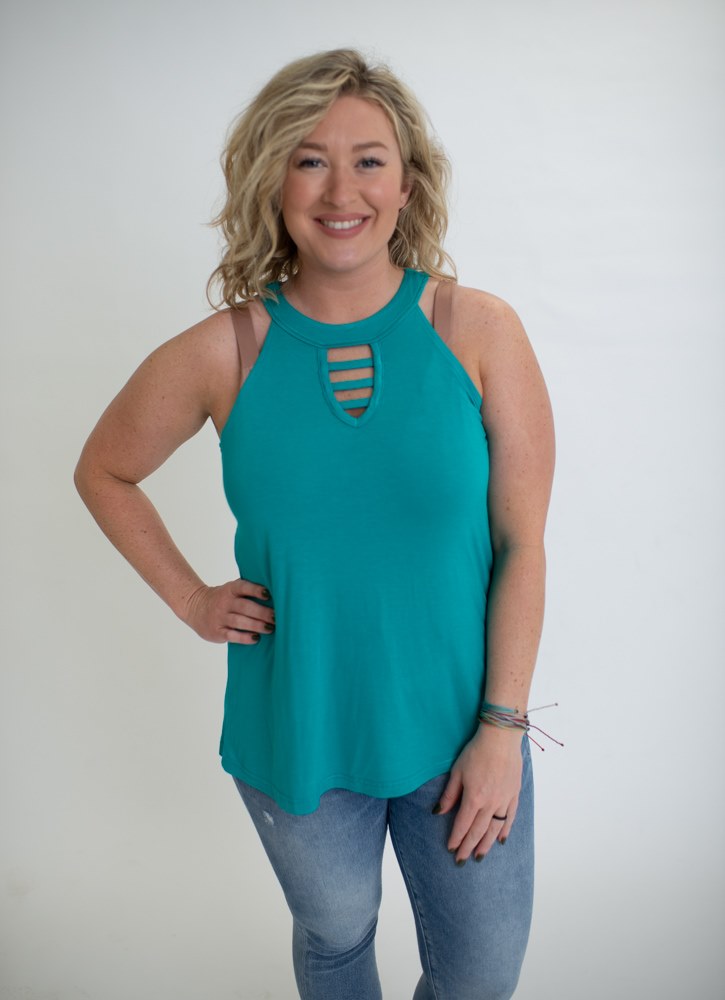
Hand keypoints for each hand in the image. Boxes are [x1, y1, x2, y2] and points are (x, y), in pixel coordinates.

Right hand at [182, 578, 274, 643]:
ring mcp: (220, 617)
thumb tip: (277, 596)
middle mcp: (224, 602)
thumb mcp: (231, 590)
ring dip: (257, 625)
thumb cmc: (223, 599)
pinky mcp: (217, 631)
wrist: (196, 607)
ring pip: (240, 621)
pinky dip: (245, 638)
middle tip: (277, 618)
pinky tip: (256, 638)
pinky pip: (232, 635)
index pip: (243, 587)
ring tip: (270, 628)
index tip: (269, 594)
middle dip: (262, 613)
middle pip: (245, 607)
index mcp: (230, 589)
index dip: (256, 590)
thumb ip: (248, 591)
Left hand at [434, 724, 522, 863]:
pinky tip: (501, 840)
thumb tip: (439, 812)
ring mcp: (504, 800)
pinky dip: (505, 830)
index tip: (451, 849)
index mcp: (474, 798)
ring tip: (479, 856)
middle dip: (469, 847)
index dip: (456, 838)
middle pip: (478, 831)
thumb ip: (450, 795)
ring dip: (486, 844)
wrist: (501, 738)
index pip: (463, 824)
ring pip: (495, 829)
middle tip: (462, 860)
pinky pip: (510, 818)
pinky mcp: (514, 795)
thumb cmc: (476, 752)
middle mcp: (490, 803)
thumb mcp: (457, 771)